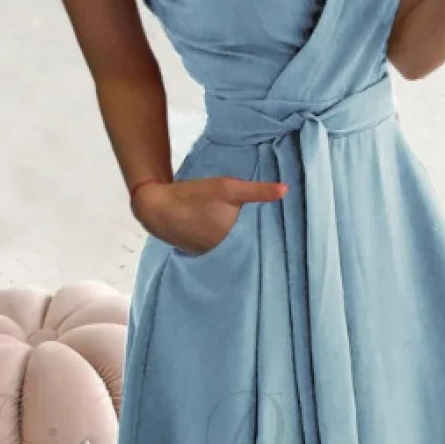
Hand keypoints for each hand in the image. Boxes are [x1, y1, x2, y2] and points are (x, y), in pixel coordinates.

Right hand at [131, 176, 286, 253]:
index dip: (275, 238)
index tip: (288, 234)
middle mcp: (224, 255)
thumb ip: (258, 191)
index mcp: (234, 243)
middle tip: (277, 231)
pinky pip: (221, 249)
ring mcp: (211, 256)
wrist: (156, 206)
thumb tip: (286, 190)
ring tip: (257, 230)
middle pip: (249, 247)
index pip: (263, 244)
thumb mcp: (228, 187)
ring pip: (235, 248)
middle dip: (260, 240)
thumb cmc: (194, 195)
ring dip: (243, 241)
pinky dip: (227, 242)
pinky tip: (231, 232)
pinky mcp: (201, 253)